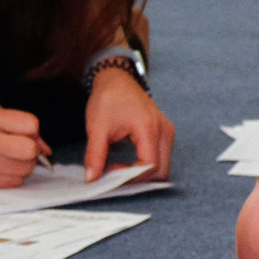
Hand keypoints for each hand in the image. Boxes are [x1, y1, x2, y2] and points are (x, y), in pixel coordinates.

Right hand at [0, 108, 49, 189]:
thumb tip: (46, 149)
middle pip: (31, 150)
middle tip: (18, 149)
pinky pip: (14, 182)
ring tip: (4, 159)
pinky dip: (12, 177)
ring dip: (22, 165)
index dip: (32, 130)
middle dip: (30, 151)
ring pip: (26, 169)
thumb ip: (17, 128)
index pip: (31, 124)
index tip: (23, 134)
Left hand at [82, 65, 174, 181]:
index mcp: (149, 128)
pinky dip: (145, 165)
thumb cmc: (108, 98)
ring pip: (163, 166)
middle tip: (115, 174)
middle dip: (139, 179)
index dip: (130, 176)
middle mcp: (164, 131)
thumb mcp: (97, 127)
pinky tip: (127, 161)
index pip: (150, 166)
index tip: (110, 172)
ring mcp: (167, 132)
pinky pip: (160, 157)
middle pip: (162, 171)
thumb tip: (91, 178)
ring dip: (142, 173)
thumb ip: (95, 155)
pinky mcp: (164, 132)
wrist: (116, 79)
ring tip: (119, 167)